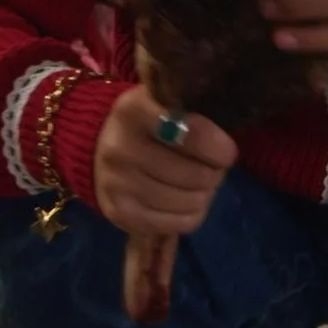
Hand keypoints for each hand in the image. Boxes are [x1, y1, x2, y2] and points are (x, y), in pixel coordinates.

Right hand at [91, 85, 237, 238]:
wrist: (102, 146)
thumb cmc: (151, 123)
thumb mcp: (168, 103)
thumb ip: (195, 114)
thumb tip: (225, 147)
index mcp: (134, 110)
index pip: (195, 134)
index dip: (220, 147)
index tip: (225, 150)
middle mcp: (119, 147)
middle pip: (197, 175)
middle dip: (215, 173)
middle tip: (211, 167)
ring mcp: (116, 183)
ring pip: (190, 202)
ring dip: (205, 194)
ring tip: (197, 183)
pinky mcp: (119, 213)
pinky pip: (179, 224)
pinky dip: (192, 214)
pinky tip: (185, 201)